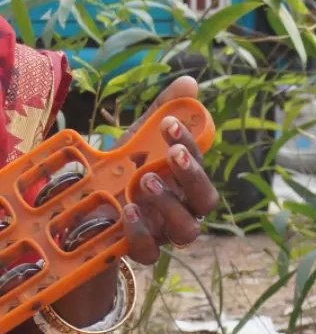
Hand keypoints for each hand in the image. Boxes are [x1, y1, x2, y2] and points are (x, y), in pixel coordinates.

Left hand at [118, 75, 217, 262]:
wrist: (91, 216)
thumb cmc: (127, 173)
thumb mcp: (139, 141)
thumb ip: (163, 112)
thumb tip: (190, 82)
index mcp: (187, 181)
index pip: (200, 163)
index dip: (190, 144)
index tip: (169, 123)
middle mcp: (184, 209)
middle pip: (206, 200)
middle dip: (190, 175)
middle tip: (170, 154)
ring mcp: (166, 233)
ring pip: (187, 230)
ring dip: (170, 204)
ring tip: (145, 181)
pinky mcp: (144, 252)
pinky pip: (151, 252)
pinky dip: (142, 233)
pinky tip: (128, 211)